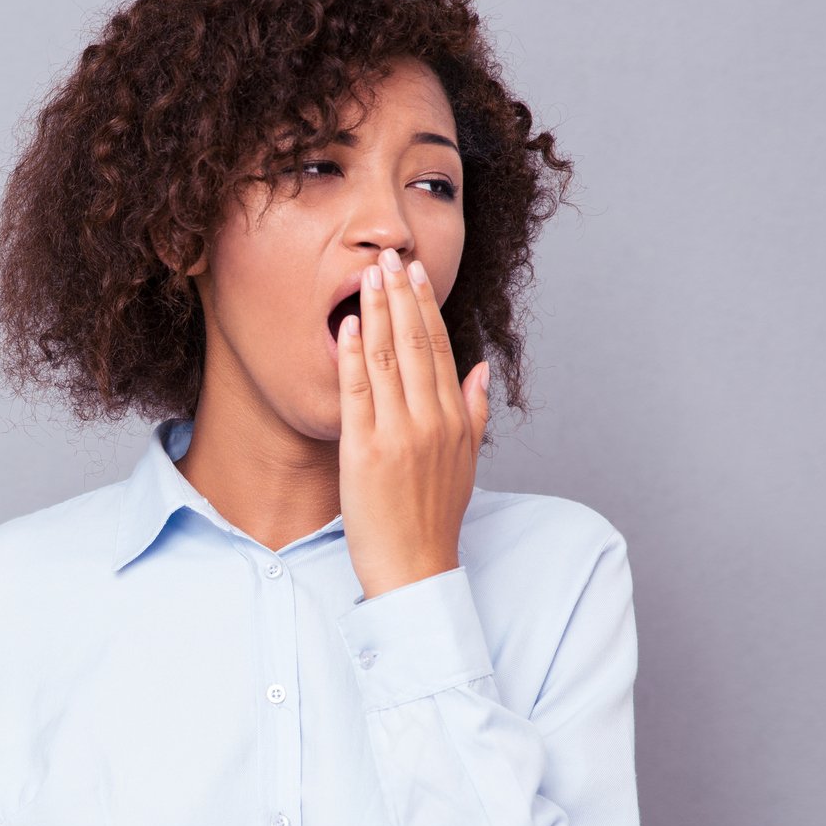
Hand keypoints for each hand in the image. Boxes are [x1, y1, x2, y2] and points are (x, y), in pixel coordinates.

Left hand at [336, 252, 489, 600]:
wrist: (415, 569)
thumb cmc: (435, 519)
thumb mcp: (466, 463)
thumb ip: (474, 412)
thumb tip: (481, 369)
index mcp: (454, 421)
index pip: (440, 349)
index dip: (425, 307)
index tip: (415, 273)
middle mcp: (430, 422)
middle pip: (414, 345)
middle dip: (399, 296)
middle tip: (387, 257)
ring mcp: (397, 436)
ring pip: (386, 361)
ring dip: (375, 314)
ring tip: (365, 276)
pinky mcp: (364, 453)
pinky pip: (357, 395)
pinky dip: (351, 358)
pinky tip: (344, 327)